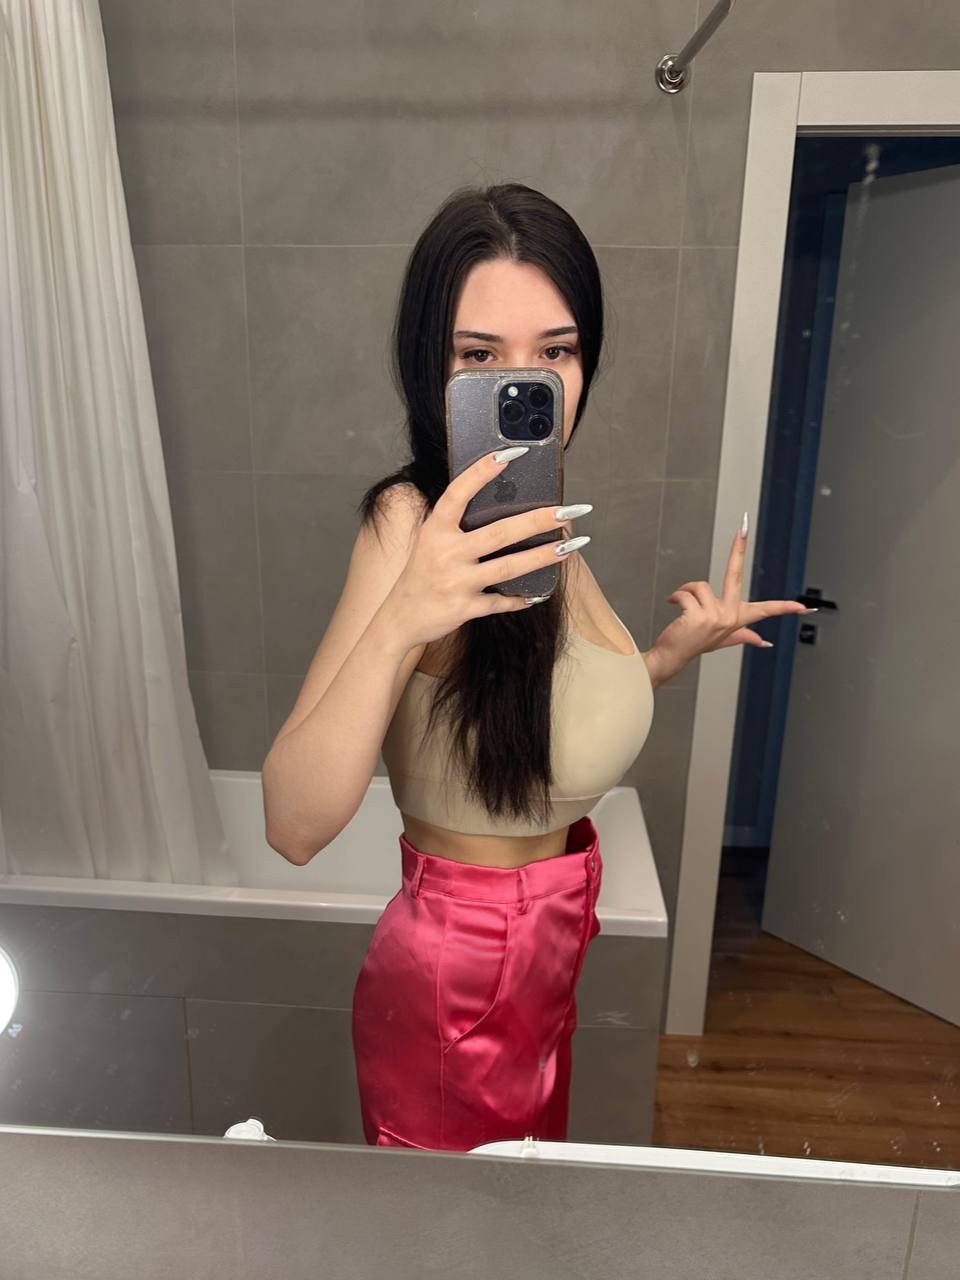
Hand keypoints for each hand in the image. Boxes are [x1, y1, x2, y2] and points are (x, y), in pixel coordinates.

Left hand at [650, 517, 812, 683]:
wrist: (672, 656)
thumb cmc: (694, 643)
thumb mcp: (722, 639)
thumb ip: (744, 637)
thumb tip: (764, 642)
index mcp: (737, 619)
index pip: (766, 610)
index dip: (784, 607)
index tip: (803, 607)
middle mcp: (730, 617)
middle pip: (735, 575)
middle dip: (738, 549)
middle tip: (743, 527)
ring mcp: (716, 617)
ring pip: (699, 585)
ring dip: (685, 592)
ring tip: (681, 606)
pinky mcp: (699, 615)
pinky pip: (685, 593)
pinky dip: (675, 597)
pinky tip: (673, 606)